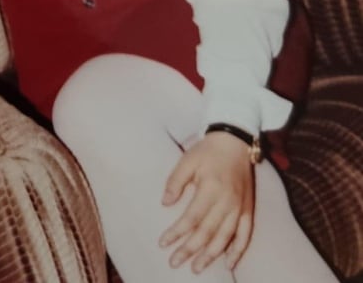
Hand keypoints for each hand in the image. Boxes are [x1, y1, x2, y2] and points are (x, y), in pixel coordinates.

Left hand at [159, 132, 253, 273]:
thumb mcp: (187, 160)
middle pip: (207, 232)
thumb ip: (175, 182)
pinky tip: (229, 263)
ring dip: (210, 256)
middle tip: (174, 262)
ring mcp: (240, 207)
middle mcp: (227, 201)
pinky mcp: (248, 209)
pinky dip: (238, 251)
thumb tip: (165, 203)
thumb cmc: (207, 151)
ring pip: (225, 238)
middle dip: (189, 250)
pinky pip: (245, 235)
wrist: (235, 142)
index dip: (176, 232)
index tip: (163, 243)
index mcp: (210, 188)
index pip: (191, 218)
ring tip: (196, 268)